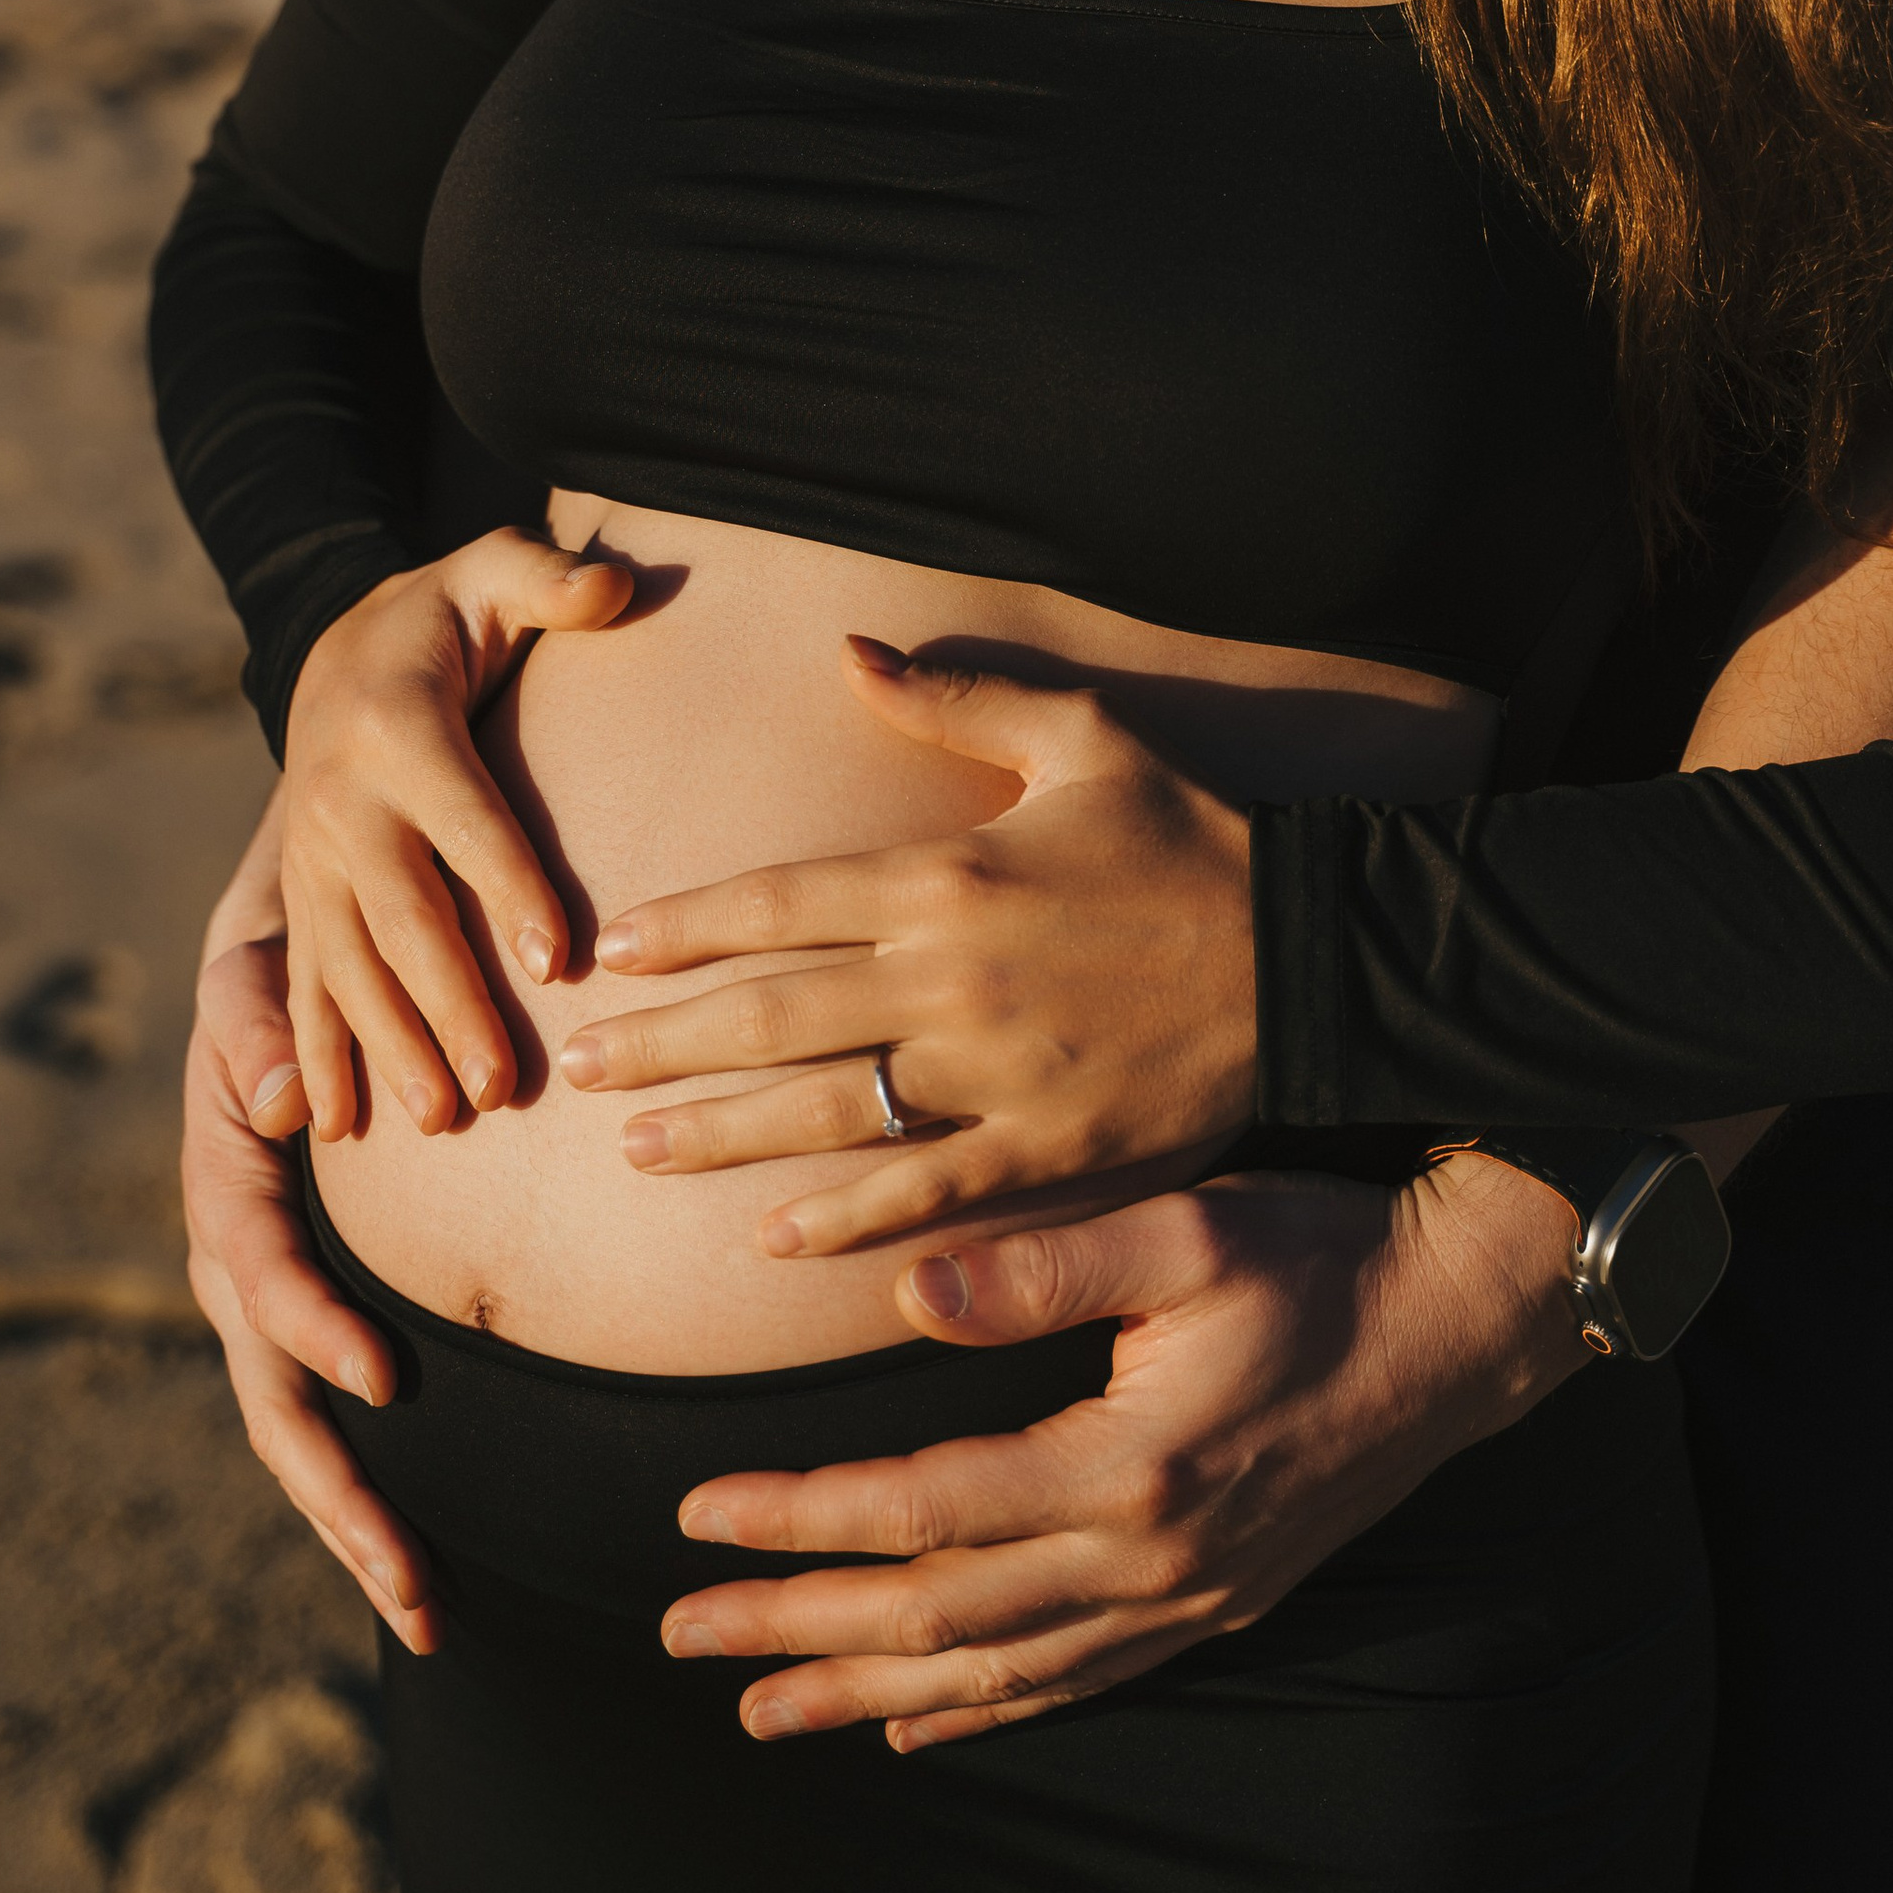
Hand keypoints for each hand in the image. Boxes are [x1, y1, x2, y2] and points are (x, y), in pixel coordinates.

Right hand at [181, 946, 439, 1655]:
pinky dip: (369, 1491)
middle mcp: (237, 1272)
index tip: (384, 1377)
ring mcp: (269, 1309)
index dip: (315, 1332)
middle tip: (414, 1586)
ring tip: (429, 1615)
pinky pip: (329, 1418)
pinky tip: (426, 1562)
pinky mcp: (309, 1321)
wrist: (271, 979)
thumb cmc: (272, 976)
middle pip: (277, 1408)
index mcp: (226, 1198)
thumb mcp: (249, 982)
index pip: (265, 1282)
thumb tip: (284, 1092)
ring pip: (301, 1440)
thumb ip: (255, 1028)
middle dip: (341, 1501)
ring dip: (359, 1529)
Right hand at [282, 524, 631, 1139]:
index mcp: (398, 728)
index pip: (464, 818)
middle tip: (500, 1086)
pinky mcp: (299, 896)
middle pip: (401, 914)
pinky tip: (338, 1126)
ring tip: (443, 1118)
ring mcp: (310, 857)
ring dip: (390, 1047)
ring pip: (348, 965)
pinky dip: (318, 1056)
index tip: (556, 961)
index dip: (509, 886)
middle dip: (449, 1004)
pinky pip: (304, 983)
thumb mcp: (491, 570)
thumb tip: (615, 587)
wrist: (330, 643)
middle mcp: (341, 800)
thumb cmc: (444, 613)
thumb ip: (550, 579)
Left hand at [559, 635, 1256, 1251]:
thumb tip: (847, 650)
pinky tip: (771, 1242)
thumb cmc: (1193, 836)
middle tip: (574, 1064)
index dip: (683, 927)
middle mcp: (955, 976)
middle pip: (774, 1013)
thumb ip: (956, 695)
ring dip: (720, 1134)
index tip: (609, 951)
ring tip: (635, 1150)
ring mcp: (999, 1072)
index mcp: (951, 872)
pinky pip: (925, 1193)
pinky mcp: (1051, 1148)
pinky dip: (844, 1221)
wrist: (1317, 952)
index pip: (780, 899)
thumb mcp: (1083, 737)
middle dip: (662, 1041)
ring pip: (827, 1109)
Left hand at [658, 1152, 1584, 1747]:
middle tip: (680, 1634)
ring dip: (868, 1690)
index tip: (694, 1514)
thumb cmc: (1321, 1257)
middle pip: (936, 1615)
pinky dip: (982, 1708)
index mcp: (1127, 1467)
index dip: (798, 1518)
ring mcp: (1184, 1599)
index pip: (921, 1508)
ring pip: (994, 1669)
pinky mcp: (1213, 1605)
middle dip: (799, 1628)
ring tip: (759, 1708)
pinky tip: (913, 1724)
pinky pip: (1075, 1681)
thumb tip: (908, 1292)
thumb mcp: (1188, 1229)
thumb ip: (1042, 1265)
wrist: (1461, 1324)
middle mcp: (1149, 1559)